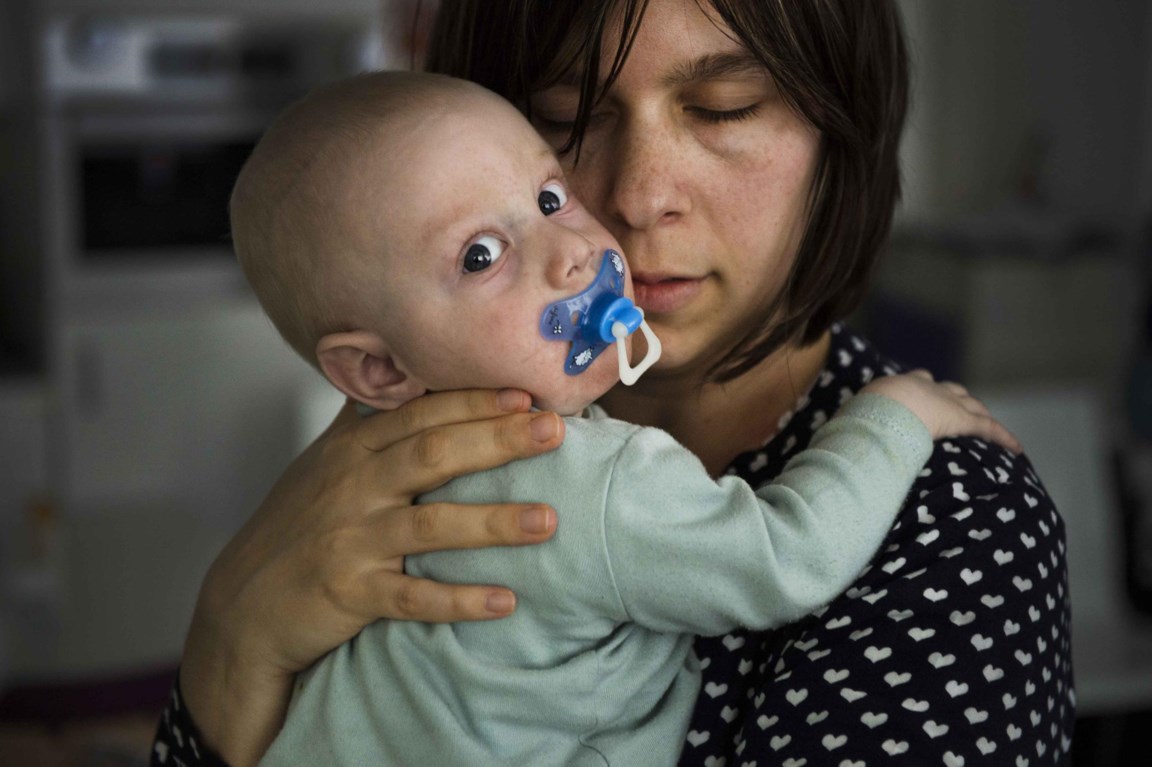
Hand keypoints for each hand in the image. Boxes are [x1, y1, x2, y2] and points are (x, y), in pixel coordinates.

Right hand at [179, 389, 563, 765]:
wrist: (243, 604)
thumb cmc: (294, 527)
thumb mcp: (320, 464)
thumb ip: (360, 423)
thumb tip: (388, 374)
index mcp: (352, 450)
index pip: (421, 414)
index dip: (474, 402)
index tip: (526, 395)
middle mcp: (353, 488)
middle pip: (433, 454)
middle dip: (497, 440)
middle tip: (553, 432)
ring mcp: (351, 540)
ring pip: (430, 525)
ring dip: (492, 522)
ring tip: (548, 521)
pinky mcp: (350, 593)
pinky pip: (413, 597)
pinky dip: (459, 600)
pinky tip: (505, 601)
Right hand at [862, 370, 1021, 452]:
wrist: (881, 407)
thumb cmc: (861, 414)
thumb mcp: (851, 418)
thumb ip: (848, 429)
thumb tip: (829, 447)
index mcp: (898, 385)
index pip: (918, 382)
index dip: (923, 388)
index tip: (923, 394)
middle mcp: (927, 388)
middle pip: (949, 390)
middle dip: (955, 397)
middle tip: (958, 407)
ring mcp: (946, 402)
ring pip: (970, 406)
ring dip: (978, 414)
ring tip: (984, 424)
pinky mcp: (963, 419)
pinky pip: (988, 428)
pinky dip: (1002, 437)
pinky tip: (1016, 448)